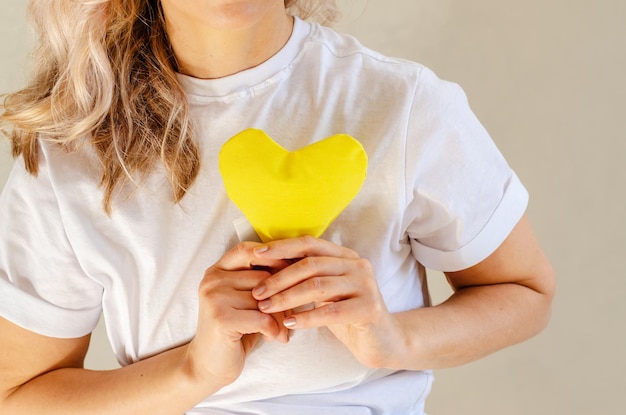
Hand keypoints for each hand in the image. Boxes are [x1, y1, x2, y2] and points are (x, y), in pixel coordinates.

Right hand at [185, 242, 290, 386]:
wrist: (208, 365)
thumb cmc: (235, 330)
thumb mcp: (245, 300)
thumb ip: (259, 281)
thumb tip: (296, 266)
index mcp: (217, 271)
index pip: (246, 249)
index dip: (272, 256)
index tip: (293, 268)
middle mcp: (212, 280)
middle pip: (263, 277)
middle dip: (283, 297)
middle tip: (290, 315)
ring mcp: (214, 297)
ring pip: (266, 299)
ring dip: (281, 317)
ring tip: (282, 329)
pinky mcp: (221, 318)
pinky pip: (262, 318)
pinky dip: (274, 330)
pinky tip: (275, 338)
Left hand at [250, 236, 402, 367]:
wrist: (382, 342)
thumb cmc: (347, 315)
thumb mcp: (326, 291)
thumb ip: (307, 275)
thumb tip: (267, 263)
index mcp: (345, 256)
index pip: (309, 244)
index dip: (282, 247)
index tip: (257, 255)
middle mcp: (358, 265)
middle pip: (311, 264)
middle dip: (279, 277)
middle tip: (257, 292)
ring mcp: (365, 285)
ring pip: (317, 286)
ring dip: (287, 297)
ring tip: (267, 308)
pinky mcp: (369, 308)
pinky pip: (331, 311)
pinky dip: (307, 317)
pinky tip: (289, 323)